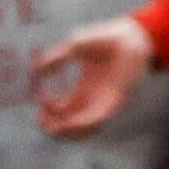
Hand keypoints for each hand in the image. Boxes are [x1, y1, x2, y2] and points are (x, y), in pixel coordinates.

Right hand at [34, 17, 154, 135]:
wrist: (131, 37)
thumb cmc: (105, 40)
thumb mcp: (73, 47)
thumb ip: (56, 59)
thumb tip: (37, 70)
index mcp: (84, 90)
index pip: (64, 111)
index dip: (49, 111)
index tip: (42, 98)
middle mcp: (93, 100)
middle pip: (71, 124)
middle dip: (53, 126)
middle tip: (42, 120)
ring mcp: (104, 102)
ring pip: (84, 130)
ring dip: (65, 131)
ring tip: (52, 124)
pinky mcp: (114, 102)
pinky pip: (97, 121)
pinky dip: (80, 126)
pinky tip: (67, 122)